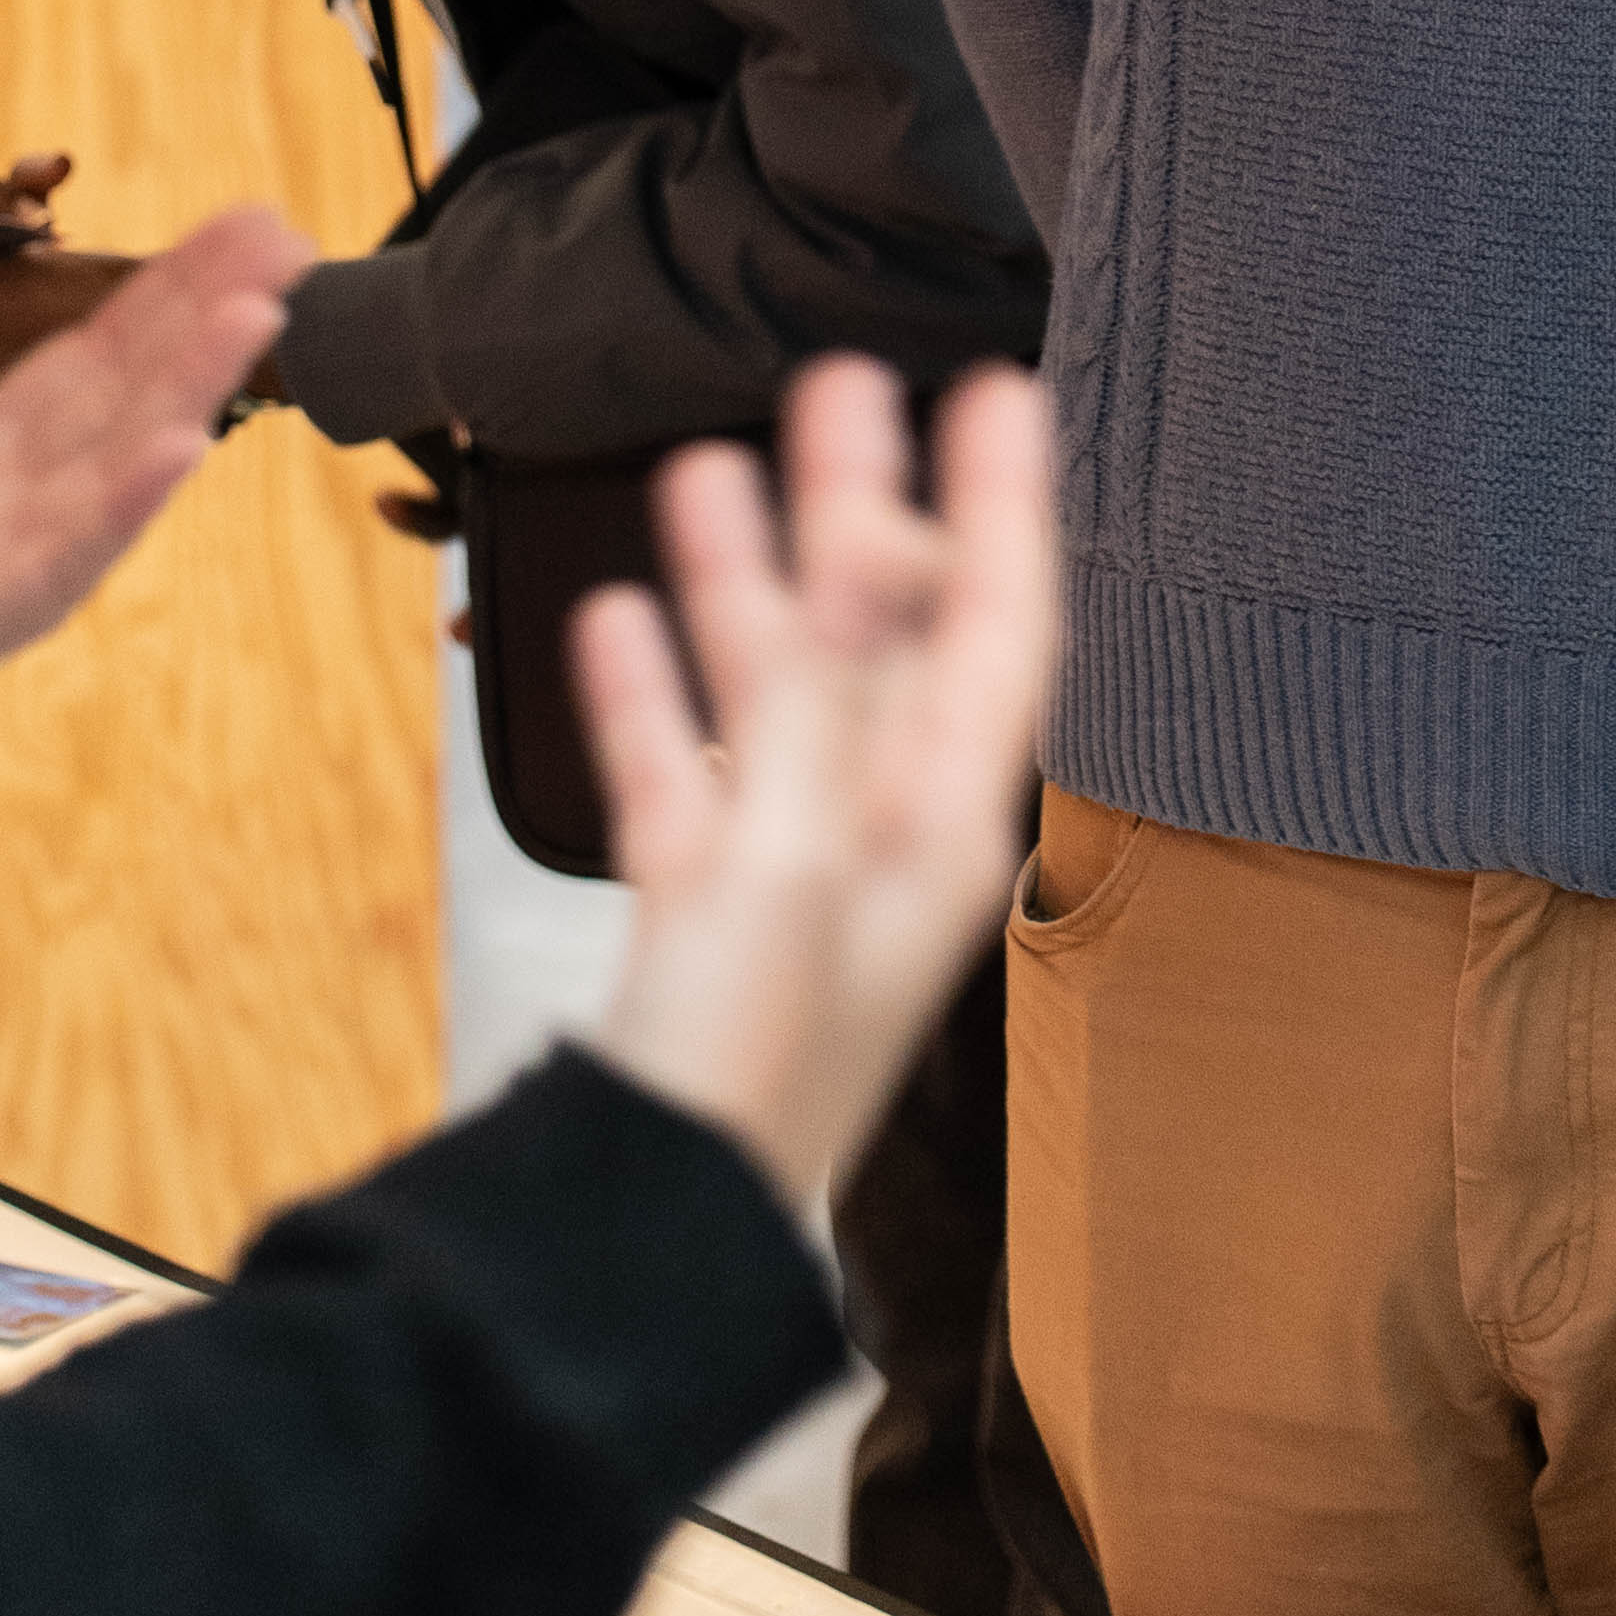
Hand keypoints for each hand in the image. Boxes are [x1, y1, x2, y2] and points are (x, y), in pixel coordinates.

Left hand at [0, 161, 312, 705]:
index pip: (85, 367)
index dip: (159, 300)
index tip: (232, 234)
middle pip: (124, 399)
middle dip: (204, 321)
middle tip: (288, 241)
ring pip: (114, 466)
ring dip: (190, 390)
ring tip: (258, 311)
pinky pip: (60, 562)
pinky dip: (120, 505)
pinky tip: (180, 446)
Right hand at [580, 361, 1055, 1214]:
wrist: (638, 1231)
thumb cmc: (746, 1065)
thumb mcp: (795, 854)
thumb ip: (825, 692)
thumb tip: (877, 534)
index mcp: (941, 825)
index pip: (997, 627)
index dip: (1001, 509)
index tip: (1002, 392)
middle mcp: (879, 842)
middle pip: (880, 640)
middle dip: (856, 514)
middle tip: (837, 385)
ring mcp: (785, 881)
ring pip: (773, 697)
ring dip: (743, 583)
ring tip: (706, 467)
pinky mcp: (697, 919)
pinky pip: (684, 776)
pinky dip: (655, 696)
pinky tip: (613, 619)